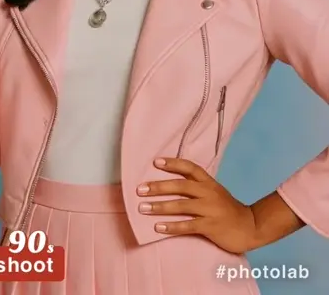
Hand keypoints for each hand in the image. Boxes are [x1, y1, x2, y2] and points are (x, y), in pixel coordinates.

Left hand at [137, 158, 256, 253]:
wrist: (251, 226)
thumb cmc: (227, 209)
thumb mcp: (214, 192)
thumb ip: (196, 187)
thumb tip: (169, 184)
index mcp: (209, 182)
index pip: (189, 168)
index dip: (173, 164)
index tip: (155, 162)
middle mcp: (209, 192)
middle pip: (181, 186)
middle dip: (159, 187)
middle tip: (140, 189)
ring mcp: (210, 209)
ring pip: (182, 205)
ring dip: (160, 207)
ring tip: (143, 208)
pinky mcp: (211, 226)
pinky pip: (188, 226)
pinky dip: (172, 226)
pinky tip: (158, 227)